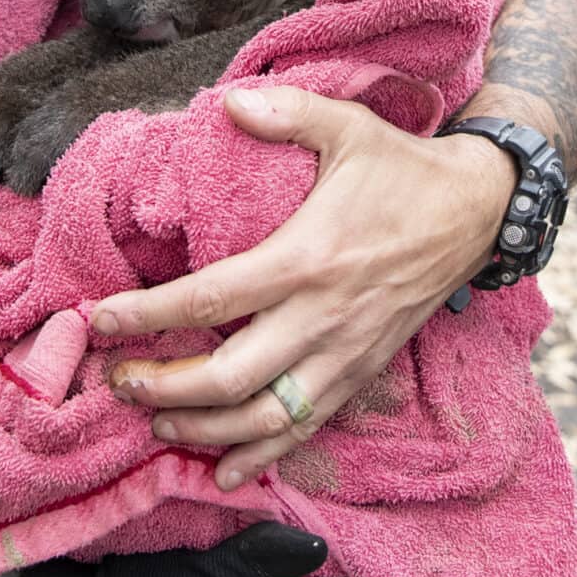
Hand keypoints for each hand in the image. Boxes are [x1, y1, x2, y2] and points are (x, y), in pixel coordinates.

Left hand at [89, 86, 513, 489]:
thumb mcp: (349, 125)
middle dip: (164, 387)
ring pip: (265, 417)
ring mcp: (344, 354)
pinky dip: (263, 457)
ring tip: (158, 424)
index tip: (100, 319)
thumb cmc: (403, 169)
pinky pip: (307, 429)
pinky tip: (225, 472)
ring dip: (204, 431)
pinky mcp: (361, 373)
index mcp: (307, 257)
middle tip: (118, 382)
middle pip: (228, 376)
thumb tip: (227, 103)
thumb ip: (287, 111)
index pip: (211, 298)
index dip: (147, 314)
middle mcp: (322, 317)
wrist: (477, 212)